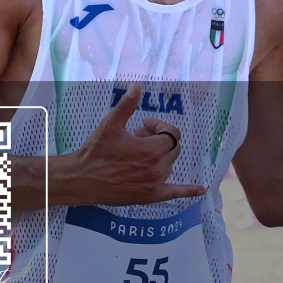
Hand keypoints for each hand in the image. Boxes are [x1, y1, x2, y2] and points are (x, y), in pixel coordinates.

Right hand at [57, 83, 203, 205]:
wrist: (82, 179)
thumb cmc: (96, 151)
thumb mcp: (111, 124)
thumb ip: (127, 105)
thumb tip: (137, 86)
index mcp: (150, 150)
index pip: (172, 134)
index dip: (160, 127)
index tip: (144, 125)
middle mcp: (156, 168)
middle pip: (173, 148)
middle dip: (159, 140)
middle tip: (139, 137)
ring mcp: (154, 184)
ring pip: (170, 165)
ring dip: (160, 156)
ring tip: (138, 153)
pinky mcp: (150, 196)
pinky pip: (174, 193)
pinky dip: (188, 191)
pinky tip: (200, 190)